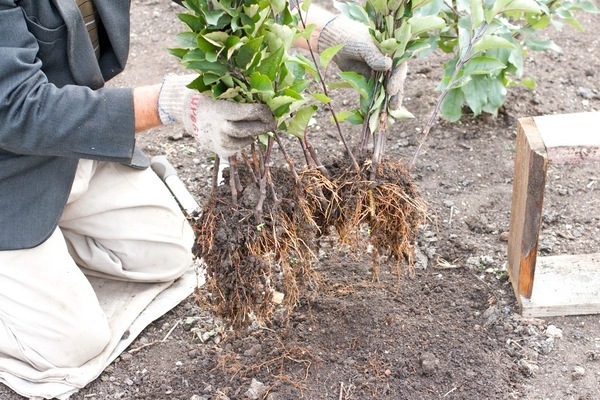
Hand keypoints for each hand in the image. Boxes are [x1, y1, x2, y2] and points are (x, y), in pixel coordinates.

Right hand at [158, 74, 274, 157]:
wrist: (189, 113)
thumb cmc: (211, 96)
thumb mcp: (223, 89)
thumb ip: (242, 91)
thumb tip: (269, 93)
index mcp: (222, 109)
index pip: (251, 112)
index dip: (265, 112)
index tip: (271, 110)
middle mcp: (220, 127)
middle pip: (250, 130)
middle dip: (264, 126)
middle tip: (272, 122)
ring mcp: (220, 141)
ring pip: (246, 140)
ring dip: (254, 133)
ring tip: (256, 125)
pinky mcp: (221, 151)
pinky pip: (239, 147)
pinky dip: (245, 140)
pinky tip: (243, 132)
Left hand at [318, 16, 407, 109]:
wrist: (334, 42)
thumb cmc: (351, 39)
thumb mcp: (363, 46)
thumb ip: (375, 56)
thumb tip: (388, 65)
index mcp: (391, 52)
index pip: (399, 66)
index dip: (397, 79)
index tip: (391, 89)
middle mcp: (387, 64)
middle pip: (395, 81)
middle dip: (395, 94)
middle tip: (393, 107)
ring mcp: (378, 74)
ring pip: (386, 89)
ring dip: (387, 102)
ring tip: (387, 114)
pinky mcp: (368, 81)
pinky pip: (373, 94)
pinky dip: (373, 103)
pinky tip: (373, 113)